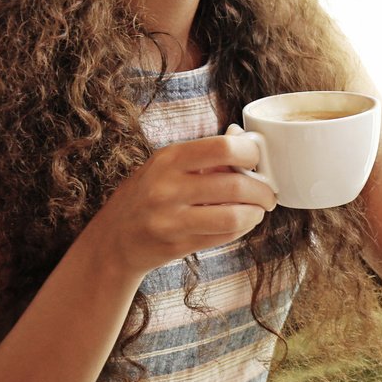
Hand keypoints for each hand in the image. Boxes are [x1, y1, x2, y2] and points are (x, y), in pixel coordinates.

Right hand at [82, 136, 278, 276]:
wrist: (113, 240)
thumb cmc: (149, 194)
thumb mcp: (168, 165)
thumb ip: (207, 153)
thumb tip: (245, 136)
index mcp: (169, 158)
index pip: (224, 148)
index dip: (253, 153)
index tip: (259, 160)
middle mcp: (167, 187)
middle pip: (236, 184)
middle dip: (263, 190)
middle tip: (269, 193)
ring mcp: (170, 219)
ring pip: (235, 215)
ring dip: (257, 212)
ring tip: (258, 209)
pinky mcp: (176, 245)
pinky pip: (225, 236)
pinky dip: (243, 228)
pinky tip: (242, 222)